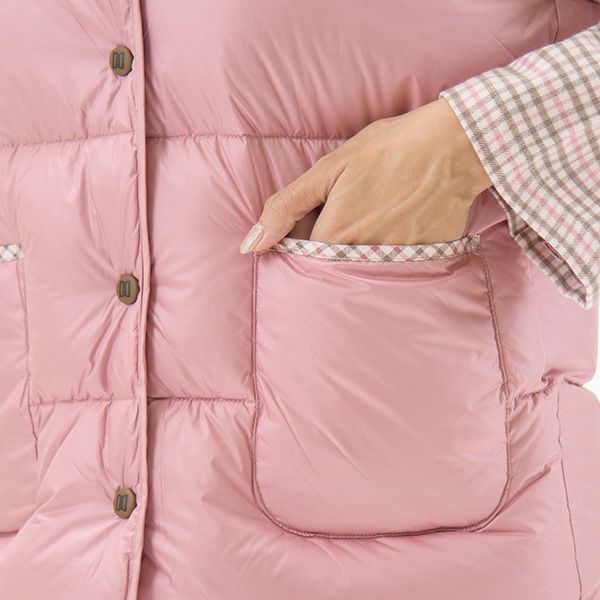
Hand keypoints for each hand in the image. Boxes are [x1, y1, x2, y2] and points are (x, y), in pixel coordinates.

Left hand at [239, 97, 492, 252]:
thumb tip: (250, 246)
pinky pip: (398, 266)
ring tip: (379, 215)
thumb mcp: (329, 169)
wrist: (454, 145)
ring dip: (364, 249)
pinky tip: (402, 222)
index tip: (318, 221)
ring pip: (365, 267)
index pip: (304, 258)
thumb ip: (285, 207)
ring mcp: (397, 261)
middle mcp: (363, 257)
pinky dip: (394, 250)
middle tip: (355, 214)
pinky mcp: (424, 259)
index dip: (307, 240)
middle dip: (335, 247)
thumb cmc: (388, 149)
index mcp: (335, 236)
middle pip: (335, 266)